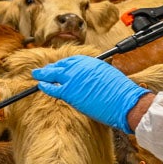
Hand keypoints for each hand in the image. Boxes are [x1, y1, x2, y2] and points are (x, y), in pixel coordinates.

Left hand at [32, 56, 147, 132]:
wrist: (125, 102)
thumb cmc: (122, 94)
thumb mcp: (109, 76)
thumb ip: (96, 75)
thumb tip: (89, 81)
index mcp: (92, 62)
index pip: (73, 61)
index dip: (64, 64)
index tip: (59, 67)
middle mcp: (82, 67)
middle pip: (62, 65)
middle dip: (52, 68)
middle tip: (45, 69)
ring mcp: (74, 78)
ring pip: (54, 74)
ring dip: (44, 74)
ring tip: (37, 74)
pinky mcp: (70, 91)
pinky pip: (53, 87)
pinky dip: (45, 86)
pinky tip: (40, 85)